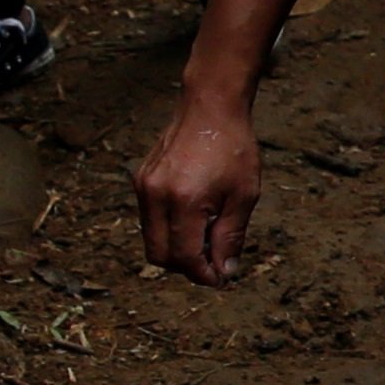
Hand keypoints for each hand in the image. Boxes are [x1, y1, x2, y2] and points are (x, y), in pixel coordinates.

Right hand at [135, 90, 262, 285]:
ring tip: (207, 236)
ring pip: (151, 240)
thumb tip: (224, 271)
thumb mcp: (243, 195)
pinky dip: (169, 229)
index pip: (184, 257)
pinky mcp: (140, 180)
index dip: (202, 274)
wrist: (210, 107)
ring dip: (176, 248)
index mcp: (183, 200)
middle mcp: (156, 196)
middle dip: (186, 266)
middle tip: (213, 262)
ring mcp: (144, 187)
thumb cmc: (233, 148)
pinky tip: (195, 217)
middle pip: (159, 255)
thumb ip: (230, 236)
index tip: (220, 278)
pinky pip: (150, 219)